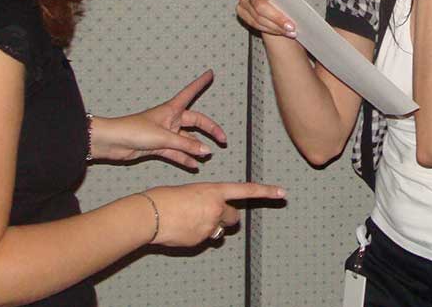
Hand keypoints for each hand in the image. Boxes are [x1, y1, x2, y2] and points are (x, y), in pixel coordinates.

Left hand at [90, 71, 226, 168]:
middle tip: (222, 139)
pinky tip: (193, 165)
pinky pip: (176, 152)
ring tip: (207, 155)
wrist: (111, 142)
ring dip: (196, 148)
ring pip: (186, 140)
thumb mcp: (164, 137)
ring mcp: (165, 134)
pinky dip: (184, 158)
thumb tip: (206, 150)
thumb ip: (186, 145)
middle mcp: (170, 120)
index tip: (210, 74)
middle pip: (196, 122)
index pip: (190, 92)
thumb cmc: (133, 131)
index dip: (200, 83)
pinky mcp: (157, 146)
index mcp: (171, 109)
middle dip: (210, 130)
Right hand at [143, 182, 285, 246]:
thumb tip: (206, 212)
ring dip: (211, 226)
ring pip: (218, 229)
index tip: (282, 193)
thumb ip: (204, 200)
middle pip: (233, 217)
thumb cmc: (163, 198)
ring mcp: (209, 226)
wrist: (149, 215)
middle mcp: (216, 208)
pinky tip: (180, 229)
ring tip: (188, 220)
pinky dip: (196, 235)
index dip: (266, 192)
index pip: (246, 191)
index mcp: (214, 191)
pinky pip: (203, 238)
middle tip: (211, 213)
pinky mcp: (200, 240)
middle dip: (228, 217)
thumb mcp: (189, 191)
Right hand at [217, 0, 296, 38]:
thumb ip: (284, 2)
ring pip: (258, 17)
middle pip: (260, 5)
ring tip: (289, 29)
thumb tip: (282, 12)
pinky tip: (276, 28)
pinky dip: (268, 28)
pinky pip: (254, 22)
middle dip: (277, 18)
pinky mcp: (241, 10)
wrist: (282, 13)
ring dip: (275, 26)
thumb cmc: (286, 1)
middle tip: (291, 26)